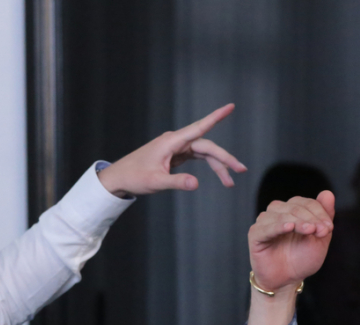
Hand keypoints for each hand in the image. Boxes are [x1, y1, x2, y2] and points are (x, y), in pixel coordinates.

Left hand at [96, 103, 246, 196]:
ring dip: (218, 166)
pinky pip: (197, 158)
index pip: (199, 128)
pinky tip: (219, 175)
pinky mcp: (175, 155)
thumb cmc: (134, 177)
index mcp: (171, 141)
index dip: (216, 117)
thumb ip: (176, 182)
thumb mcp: (155, 182)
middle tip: (241, 171)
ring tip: (230, 182)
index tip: (231, 106)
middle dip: (224, 158)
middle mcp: (176, 141)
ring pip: (204, 153)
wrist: (119, 178)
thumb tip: (196, 184)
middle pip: (207, 146)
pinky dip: (209, 166)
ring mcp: (176, 148)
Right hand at [248, 191, 335, 292]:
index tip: (329, 228)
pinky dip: (278, 226)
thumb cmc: (302, 259)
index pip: (306, 203)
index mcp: (292, 211)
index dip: (319, 212)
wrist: (287, 280)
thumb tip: (328, 193)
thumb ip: (324, 215)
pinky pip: (266, 227)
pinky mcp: (255, 234)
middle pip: (295, 207)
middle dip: (311, 218)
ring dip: (298, 221)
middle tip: (322, 231)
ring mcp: (265, 223)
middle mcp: (277, 213)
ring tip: (310, 231)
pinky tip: (289, 227)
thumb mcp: (319, 238)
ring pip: (281, 214)